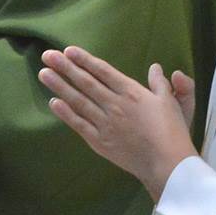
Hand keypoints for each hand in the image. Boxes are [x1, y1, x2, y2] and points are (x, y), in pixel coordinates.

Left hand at [39, 47, 196, 200]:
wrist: (167, 164)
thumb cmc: (172, 132)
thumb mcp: (170, 102)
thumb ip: (160, 83)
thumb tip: (155, 67)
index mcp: (131, 92)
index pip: (103, 71)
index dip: (85, 60)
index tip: (69, 51)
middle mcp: (114, 104)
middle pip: (85, 82)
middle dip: (65, 67)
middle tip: (47, 56)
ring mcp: (104, 123)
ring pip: (78, 100)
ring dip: (60, 86)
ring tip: (43, 73)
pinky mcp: (100, 141)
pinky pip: (79, 124)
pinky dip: (65, 113)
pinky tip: (53, 102)